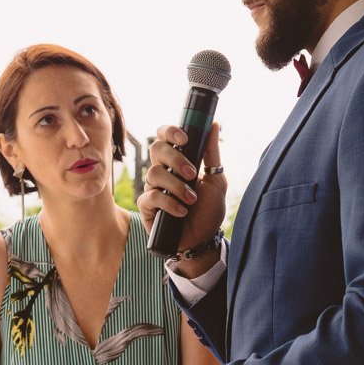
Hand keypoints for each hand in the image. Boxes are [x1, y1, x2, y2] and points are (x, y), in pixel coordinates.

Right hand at [137, 122, 226, 257]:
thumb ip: (212, 154)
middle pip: (156, 149)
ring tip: (191, 200)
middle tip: (191, 173)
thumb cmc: (209, 210)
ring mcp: (152, 188)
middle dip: (175, 159)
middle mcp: (162, 171)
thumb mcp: (216, 180)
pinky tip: (182, 211)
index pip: (164, 136)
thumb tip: (215, 124)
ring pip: (153, 173)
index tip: (185, 138)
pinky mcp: (146, 207)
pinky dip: (169, 203)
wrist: (203, 239)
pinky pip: (151, 197)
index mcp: (177, 161)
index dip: (170, 131)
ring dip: (176, 186)